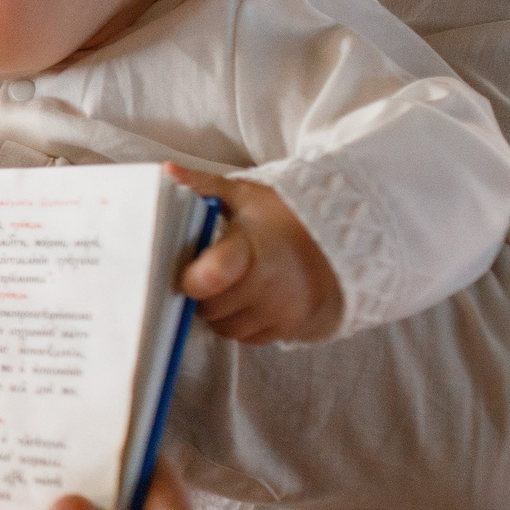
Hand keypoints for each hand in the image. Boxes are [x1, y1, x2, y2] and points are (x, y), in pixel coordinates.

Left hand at [167, 164, 343, 342]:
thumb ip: (203, 184)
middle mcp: (267, 286)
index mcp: (250, 250)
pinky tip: (248, 300)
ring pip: (226, 328)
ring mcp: (280, 311)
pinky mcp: (289, 329)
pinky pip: (248, 338)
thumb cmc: (284, 214)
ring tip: (230, 285)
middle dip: (202, 294)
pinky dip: (242, 323)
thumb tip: (168, 170)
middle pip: (210, 308)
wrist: (341, 240)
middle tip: (208, 274)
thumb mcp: (243, 194)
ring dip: (220, 312)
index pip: (210, 278)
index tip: (190, 270)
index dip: (191, 278)